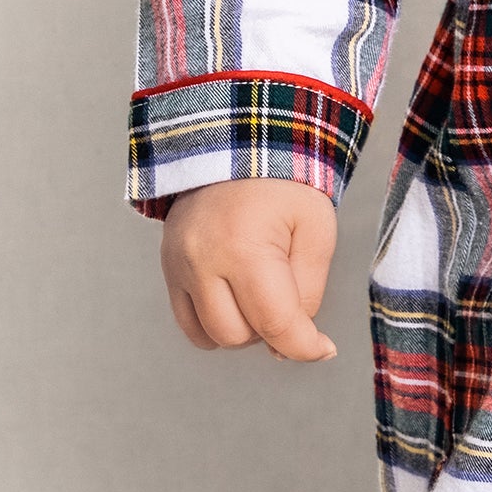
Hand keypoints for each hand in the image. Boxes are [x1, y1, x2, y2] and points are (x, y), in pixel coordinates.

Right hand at [161, 178, 339, 359]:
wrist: (240, 143)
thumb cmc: (285, 184)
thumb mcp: (316, 231)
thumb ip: (309, 291)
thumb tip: (293, 341)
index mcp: (244, 247)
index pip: (275, 323)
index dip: (304, 346)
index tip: (324, 347)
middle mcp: (201, 261)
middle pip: (238, 336)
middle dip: (270, 330)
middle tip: (288, 296)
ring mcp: (177, 265)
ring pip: (209, 336)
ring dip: (242, 328)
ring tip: (260, 293)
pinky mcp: (168, 267)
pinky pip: (188, 322)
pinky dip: (215, 322)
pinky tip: (236, 297)